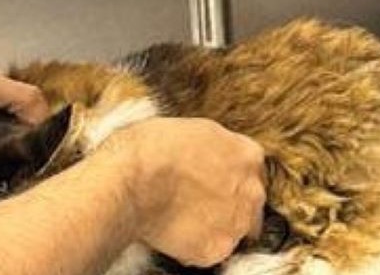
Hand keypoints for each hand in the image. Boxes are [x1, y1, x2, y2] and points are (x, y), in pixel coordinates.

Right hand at [98, 117, 267, 267]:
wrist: (129, 179)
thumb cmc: (149, 148)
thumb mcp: (194, 128)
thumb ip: (218, 145)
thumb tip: (214, 156)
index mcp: (248, 156)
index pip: (250, 171)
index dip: (227, 176)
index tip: (209, 180)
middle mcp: (251, 191)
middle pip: (248, 203)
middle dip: (226, 203)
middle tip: (194, 201)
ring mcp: (236, 223)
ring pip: (231, 230)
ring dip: (212, 226)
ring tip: (179, 217)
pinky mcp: (215, 250)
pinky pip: (209, 251)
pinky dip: (193, 246)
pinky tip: (172, 231)